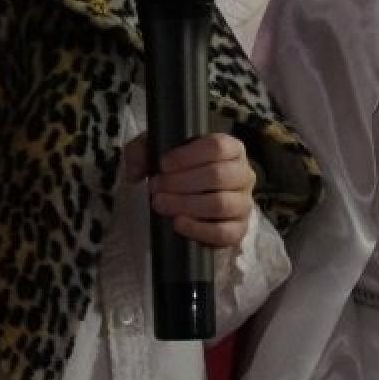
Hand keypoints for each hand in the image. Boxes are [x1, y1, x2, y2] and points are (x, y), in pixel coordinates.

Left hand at [125, 132, 255, 247]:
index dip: (187, 156)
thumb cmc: (177, 170)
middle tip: (155, 187)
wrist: (187, 199)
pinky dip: (199, 229)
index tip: (162, 164)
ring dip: (185, 204)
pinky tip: (178, 223)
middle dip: (180, 182)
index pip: (217, 147)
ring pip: (220, 204)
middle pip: (217, 175)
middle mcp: (243, 174)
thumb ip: (141, 152)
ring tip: (161, 204)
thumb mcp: (157, 152)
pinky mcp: (238, 229)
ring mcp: (243, 203)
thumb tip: (135, 172)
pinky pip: (225, 232)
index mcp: (231, 149)